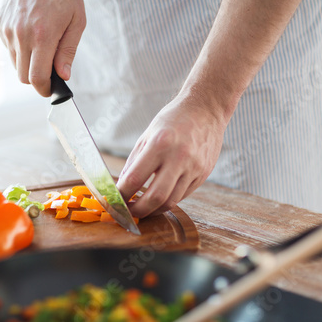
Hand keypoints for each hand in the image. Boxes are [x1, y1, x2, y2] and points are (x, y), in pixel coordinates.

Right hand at [0, 0, 85, 95]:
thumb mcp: (76, 21)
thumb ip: (68, 52)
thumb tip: (63, 76)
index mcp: (43, 36)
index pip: (37, 78)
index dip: (44, 89)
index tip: (49, 90)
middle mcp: (21, 35)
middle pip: (23, 76)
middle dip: (37, 79)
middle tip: (49, 70)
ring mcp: (8, 29)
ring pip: (15, 64)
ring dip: (28, 63)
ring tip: (41, 45)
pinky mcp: (0, 24)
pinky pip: (9, 48)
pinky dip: (20, 48)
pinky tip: (31, 32)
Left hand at [117, 93, 226, 217]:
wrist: (206, 110)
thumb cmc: (173, 120)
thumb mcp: (147, 135)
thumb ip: (134, 162)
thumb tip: (122, 186)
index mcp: (159, 144)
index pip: (135, 178)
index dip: (122, 194)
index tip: (115, 200)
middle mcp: (178, 157)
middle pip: (155, 197)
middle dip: (138, 210)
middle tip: (128, 212)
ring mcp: (194, 168)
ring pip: (171, 201)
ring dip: (153, 210)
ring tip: (142, 208)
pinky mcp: (203, 175)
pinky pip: (182, 195)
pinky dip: (168, 200)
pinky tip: (159, 198)